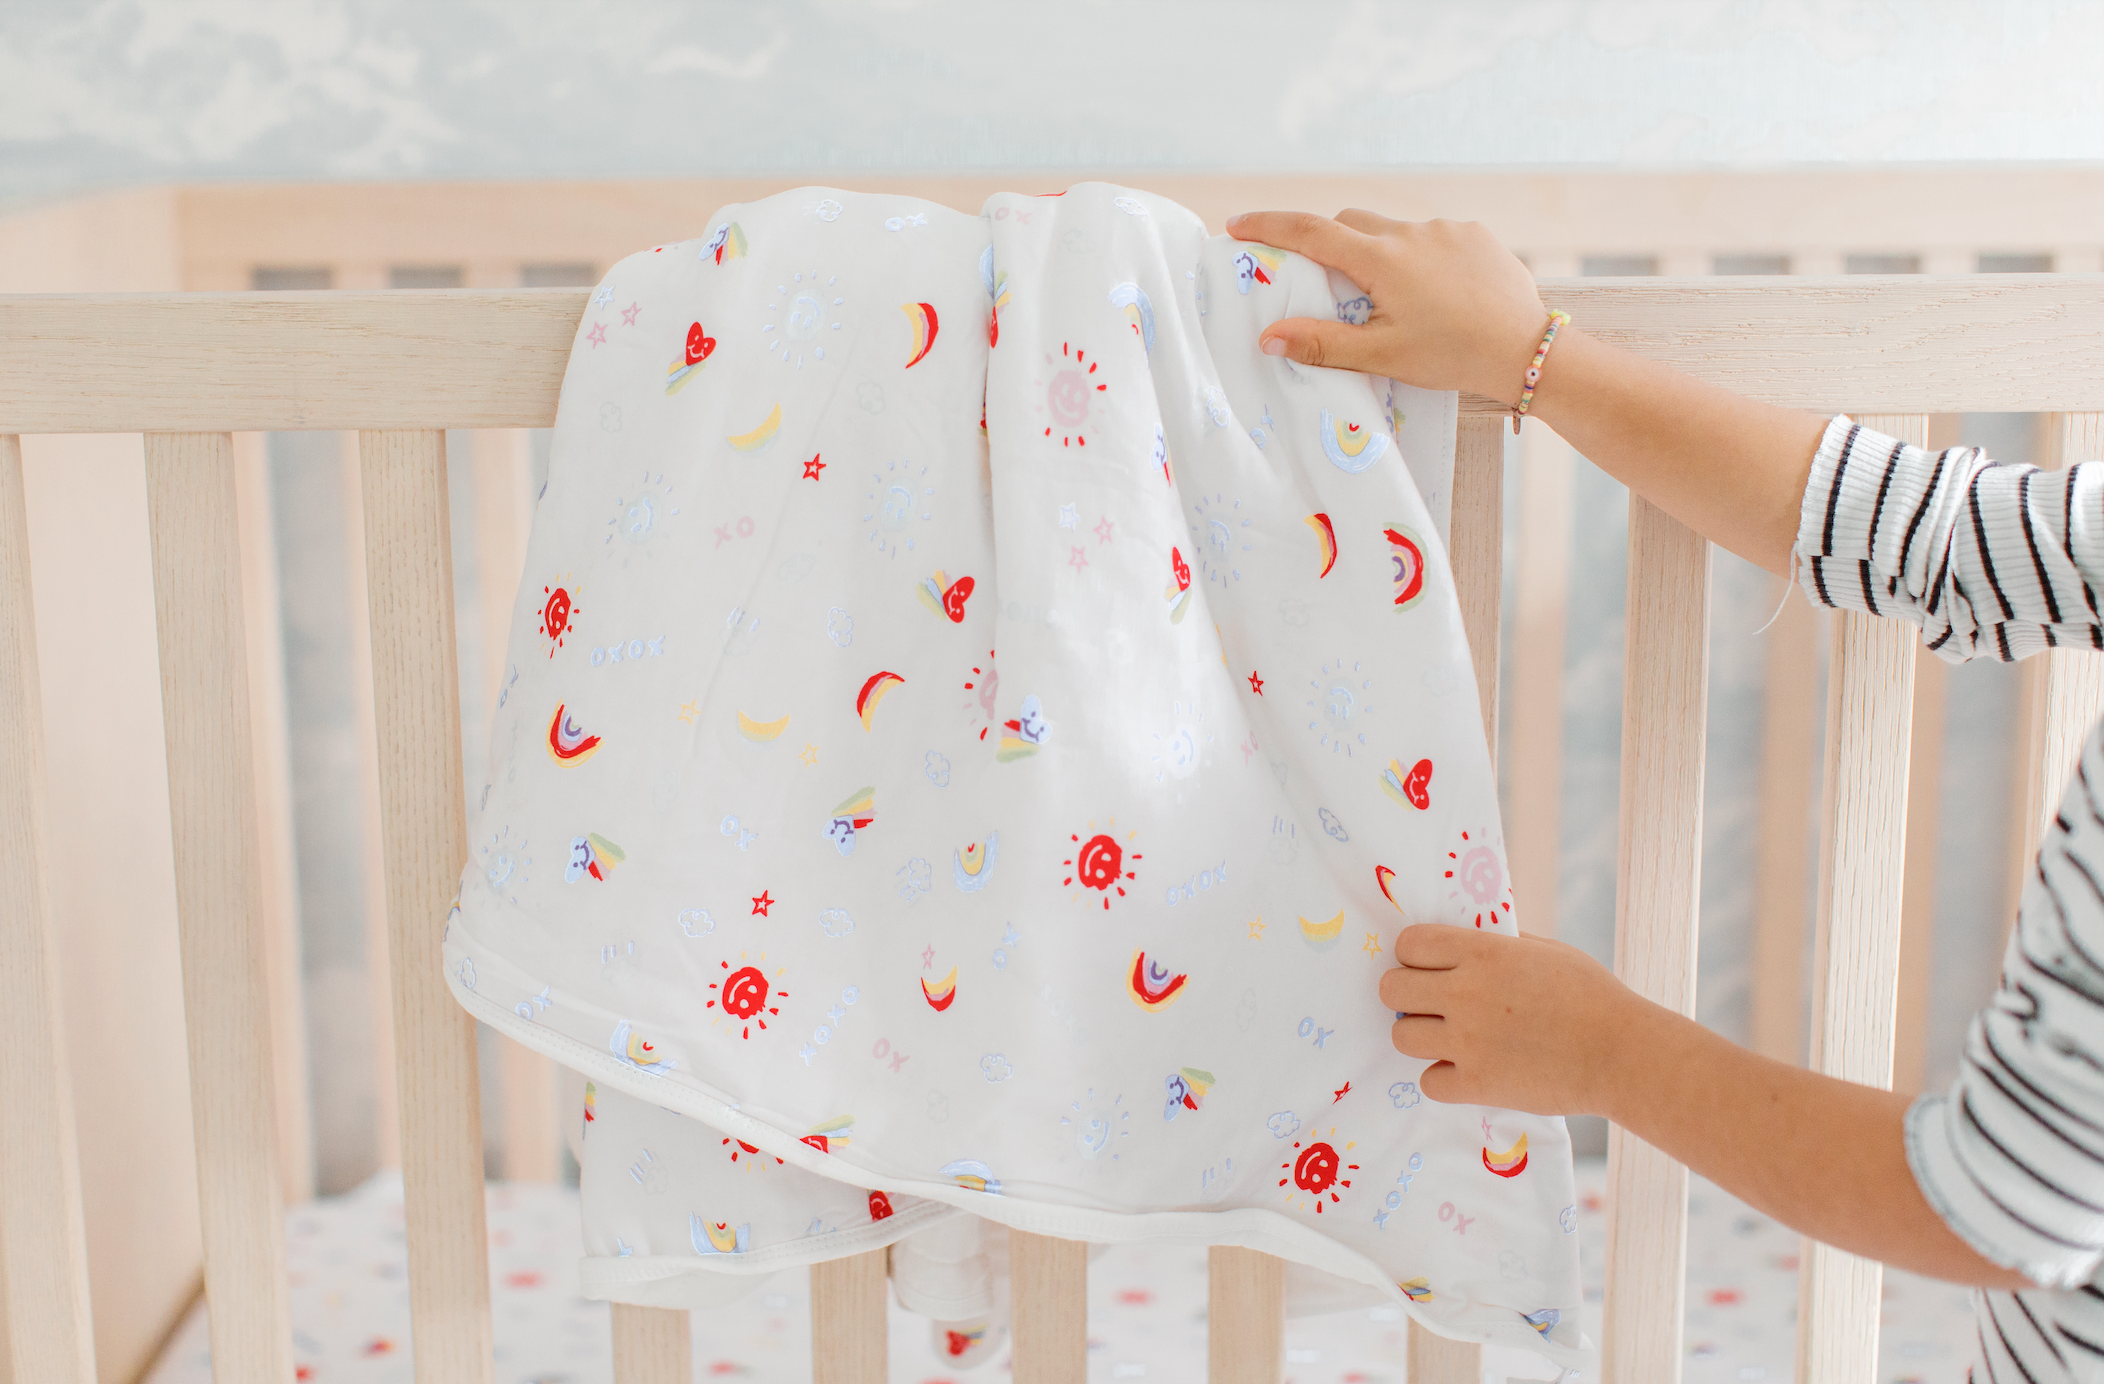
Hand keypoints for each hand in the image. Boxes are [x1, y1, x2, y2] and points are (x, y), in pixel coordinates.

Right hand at [1225, 210, 1550, 404]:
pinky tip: (1435, 291)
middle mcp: (1410, 232)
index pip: (1310, 232)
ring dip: (1380, 252)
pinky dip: (1419, 256)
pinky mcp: (1475, 232)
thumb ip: (1322, 344)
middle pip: (1350, 224)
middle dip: (1329, 243)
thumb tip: (1268, 336)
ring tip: (1394, 298)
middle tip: (1324, 279)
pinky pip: (1431, 235)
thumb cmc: (1451, 356)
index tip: (1237, 225)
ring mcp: (1446, 228)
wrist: (1526, 349)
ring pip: (1393, 230)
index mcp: (1381, 260)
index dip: (1269, 225)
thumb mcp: (1382, 355)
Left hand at [1379, 923, 1658, 1118]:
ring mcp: (1467, 1041)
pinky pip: (1428, 1081)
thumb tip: (1468, 937)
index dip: (1414, 955)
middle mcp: (1465, 993)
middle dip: (1406, 994)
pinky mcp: (1476, 1084)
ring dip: (1420, 1036)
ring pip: (1400, 1035)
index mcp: (1482, 953)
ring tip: (1448, 1038)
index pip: (1409, 943)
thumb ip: (1500, 944)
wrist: (1622, 1053)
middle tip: (1430, 1004)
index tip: (1429, 968)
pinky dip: (1444, 1078)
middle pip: (1390, 988)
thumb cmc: (1591, 995)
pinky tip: (1467, 1070)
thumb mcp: (1546, 951)